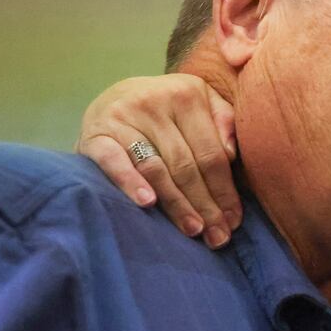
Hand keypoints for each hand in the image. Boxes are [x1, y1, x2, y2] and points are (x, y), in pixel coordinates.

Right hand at [76, 74, 241, 246]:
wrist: (113, 98)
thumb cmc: (168, 111)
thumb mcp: (201, 103)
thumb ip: (224, 121)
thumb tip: (231, 155)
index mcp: (187, 94)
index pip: (211, 153)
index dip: (225, 190)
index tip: (234, 220)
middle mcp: (154, 101)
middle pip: (186, 165)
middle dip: (205, 205)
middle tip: (218, 237)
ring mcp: (123, 117)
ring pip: (156, 169)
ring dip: (176, 204)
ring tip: (193, 229)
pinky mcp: (96, 134)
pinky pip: (115, 162)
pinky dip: (131, 182)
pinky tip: (148, 203)